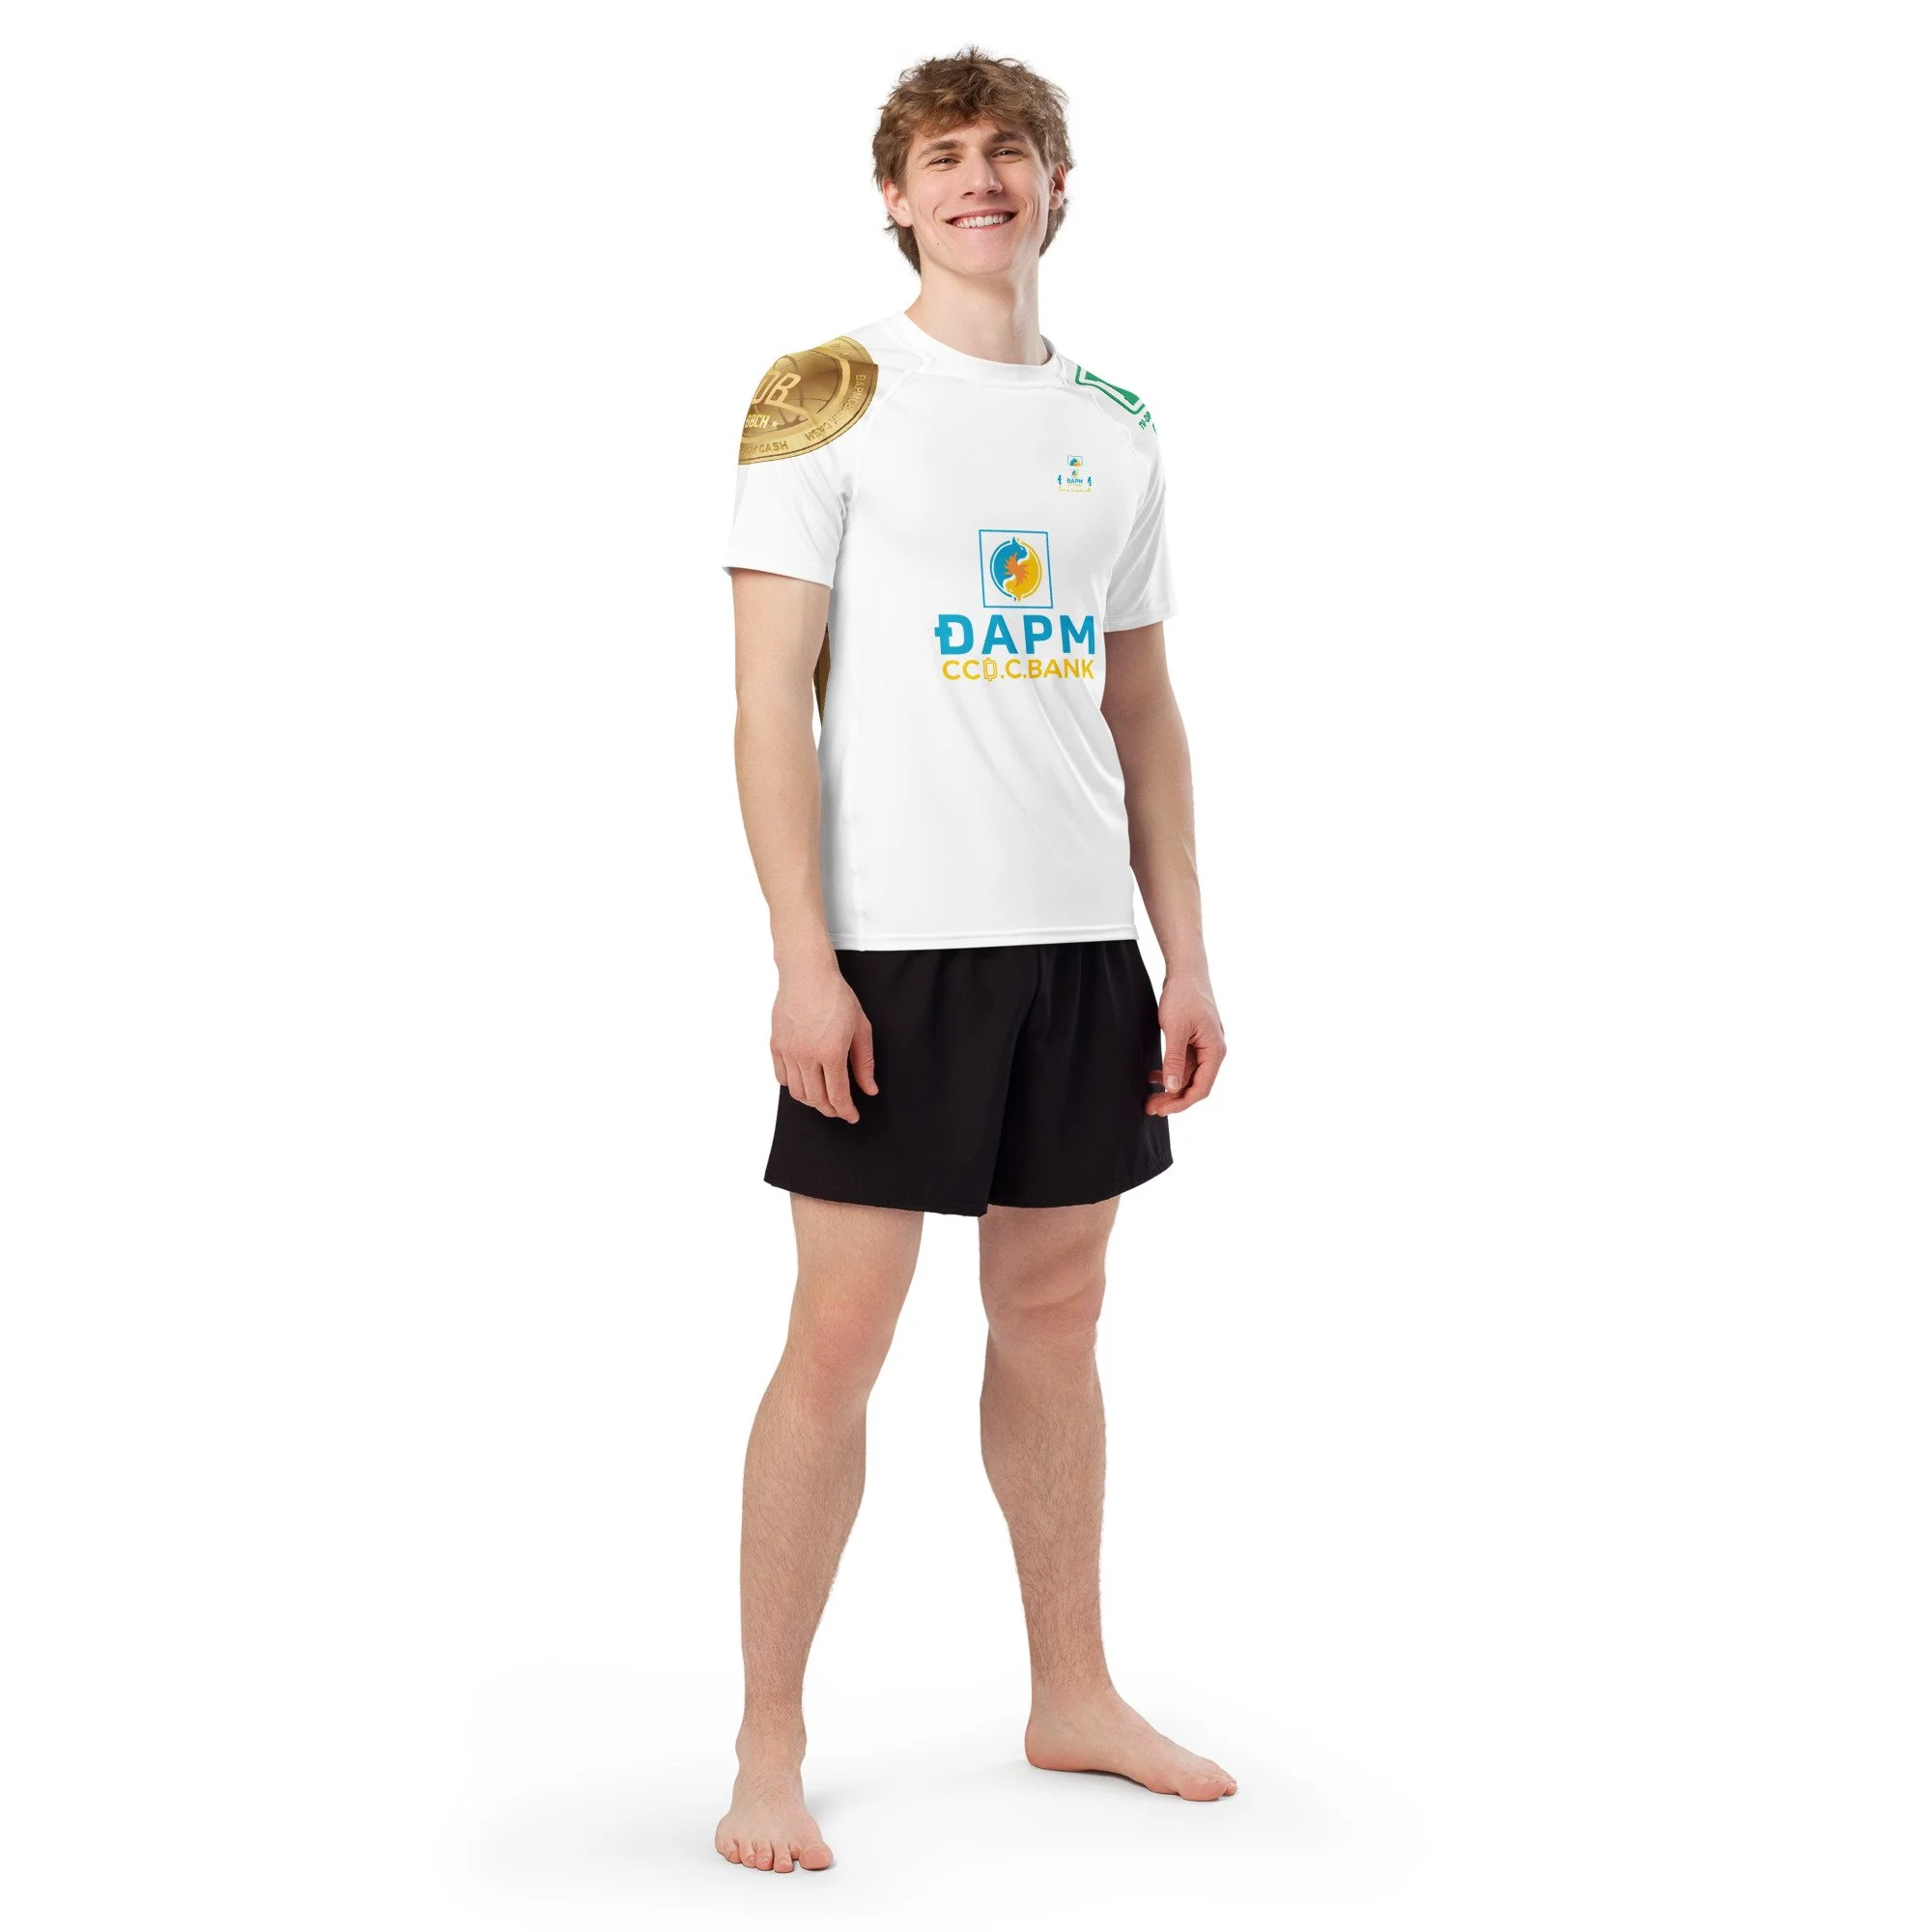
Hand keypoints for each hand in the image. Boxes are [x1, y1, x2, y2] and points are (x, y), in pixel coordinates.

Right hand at [771, 962, 876, 1122]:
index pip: (838, 1095)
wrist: (807, 974)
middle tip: (840, 1109)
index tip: (852, 1116)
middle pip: (816, 1098)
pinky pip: (781, 1077)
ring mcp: (788, 1051)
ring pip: (797, 1092)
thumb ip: (864, 1063)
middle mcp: (806, 1055)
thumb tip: (869, 1089)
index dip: (846, 1111)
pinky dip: (793, 1086)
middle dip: (830, 1109)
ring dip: (812, 1101)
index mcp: (831, 1052)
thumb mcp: (861, 1028)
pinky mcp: (776, 1045)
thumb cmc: (837, 996)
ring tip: (823, 1098)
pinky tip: (805, 1082)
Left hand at [1147, 972, 1224, 1115]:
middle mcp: (1213, 1052)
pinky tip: (1154, 1076)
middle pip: (1195, 1085)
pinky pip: (1185, 1064)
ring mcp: (1205, 1047)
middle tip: (1150, 1108)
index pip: (1201, 1088)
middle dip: (1173, 1099)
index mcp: (1215, 1051)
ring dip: (1170, 1088)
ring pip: (1188, 1076)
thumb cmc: (1184, 996)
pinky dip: (1170, 1072)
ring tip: (1149, 1096)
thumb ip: (1175, 1060)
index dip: (1181, 1103)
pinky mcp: (1195, 1041)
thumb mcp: (1175, 1029)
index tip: (1161, 1110)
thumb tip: (1174, 1087)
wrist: (1186, 971)